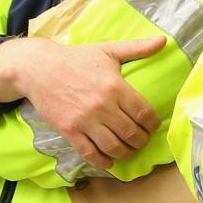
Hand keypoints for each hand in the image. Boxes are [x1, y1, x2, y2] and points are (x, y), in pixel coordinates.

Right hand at [0, 35, 167, 168]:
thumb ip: (137, 48)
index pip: (144, 114)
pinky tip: (109, 160)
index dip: (153, 124)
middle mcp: (102, 106)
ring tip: (129, 150)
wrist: (39, 68)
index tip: (153, 126)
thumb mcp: (108, 50)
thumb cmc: (76, 59)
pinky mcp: (69, 131)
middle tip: (142, 140)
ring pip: (114, 147)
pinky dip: (103, 161)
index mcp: (115, 86)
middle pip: (132, 134)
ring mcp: (85, 121)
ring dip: (126, 153)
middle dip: (142, 141)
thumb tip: (163, 40)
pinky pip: (90, 154)